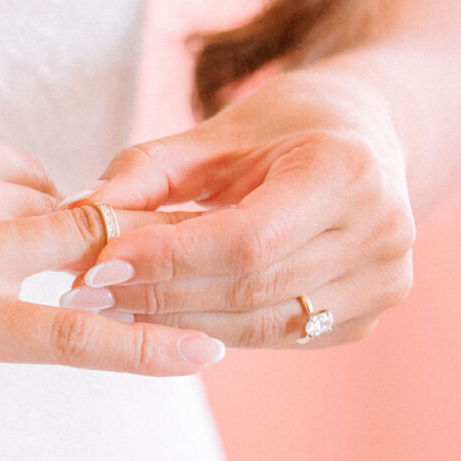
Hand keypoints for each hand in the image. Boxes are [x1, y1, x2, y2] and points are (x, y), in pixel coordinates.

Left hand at [60, 68, 416, 349]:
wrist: (370, 136)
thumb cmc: (286, 124)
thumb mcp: (218, 132)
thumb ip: (148, 170)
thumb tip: (78, 211)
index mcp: (349, 173)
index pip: (244, 240)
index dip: (168, 257)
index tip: (100, 261)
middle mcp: (381, 234)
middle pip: (248, 288)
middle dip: (158, 293)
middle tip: (86, 291)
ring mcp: (382, 284)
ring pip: (257, 324)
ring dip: (175, 321)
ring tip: (110, 306)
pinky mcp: (365, 318)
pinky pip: (273, 336)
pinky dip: (211, 329)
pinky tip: (161, 317)